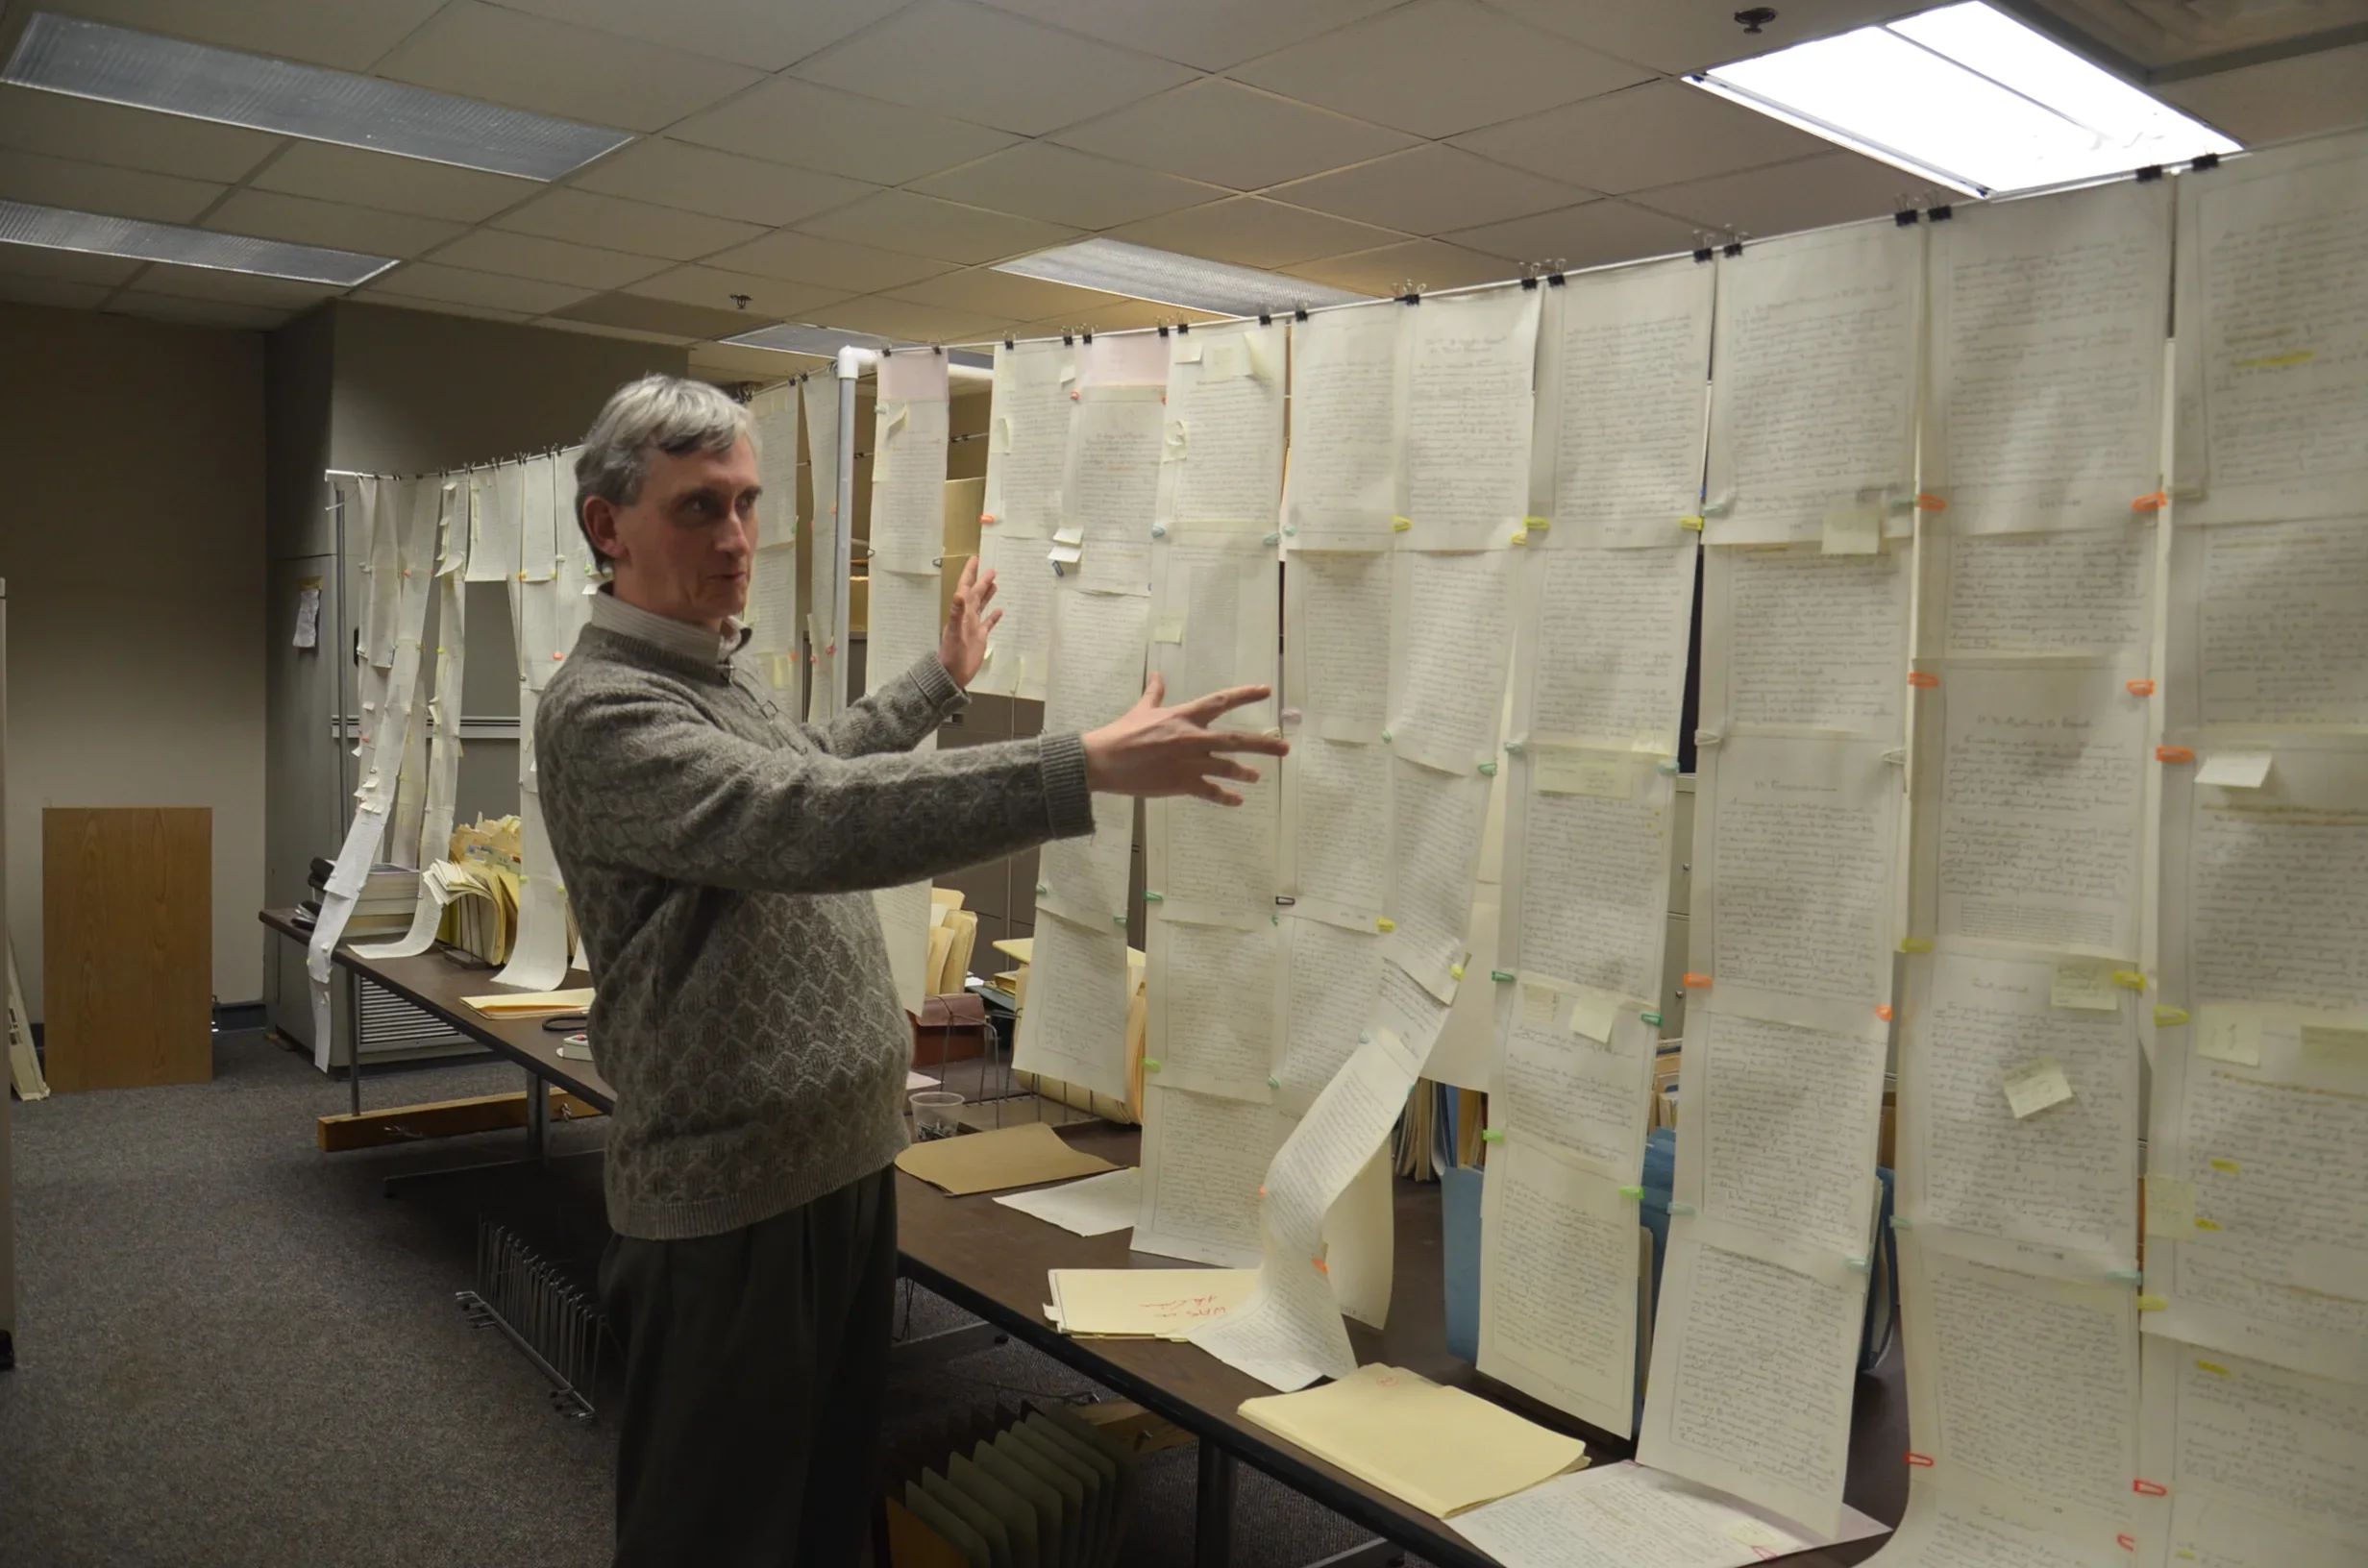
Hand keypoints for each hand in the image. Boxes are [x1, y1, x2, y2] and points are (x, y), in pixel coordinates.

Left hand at [938, 557, 999, 687]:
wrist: (952, 674)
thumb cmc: (952, 654)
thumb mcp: (955, 633)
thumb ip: (956, 613)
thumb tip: (959, 593)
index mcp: (961, 612)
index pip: (965, 588)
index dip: (969, 574)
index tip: (975, 559)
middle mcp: (967, 616)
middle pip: (976, 594)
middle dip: (982, 581)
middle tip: (991, 569)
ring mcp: (974, 627)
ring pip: (982, 606)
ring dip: (987, 595)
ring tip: (995, 583)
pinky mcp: (980, 637)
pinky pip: (988, 623)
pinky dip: (994, 616)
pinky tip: (1000, 610)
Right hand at [1083, 675, 1291, 804]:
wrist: (1104, 760)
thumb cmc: (1122, 733)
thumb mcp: (1141, 709)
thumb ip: (1155, 693)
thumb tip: (1158, 676)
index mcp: (1184, 717)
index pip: (1221, 702)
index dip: (1245, 695)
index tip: (1266, 691)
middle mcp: (1193, 738)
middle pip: (1236, 739)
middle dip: (1264, 744)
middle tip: (1285, 748)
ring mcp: (1190, 762)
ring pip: (1227, 767)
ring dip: (1245, 773)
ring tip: (1257, 777)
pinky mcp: (1182, 784)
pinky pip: (1211, 792)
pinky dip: (1226, 797)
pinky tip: (1236, 800)